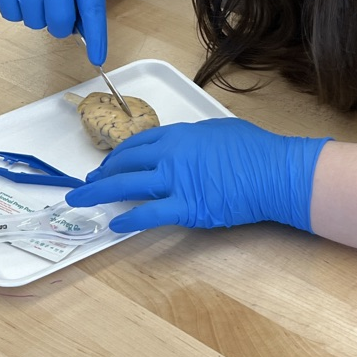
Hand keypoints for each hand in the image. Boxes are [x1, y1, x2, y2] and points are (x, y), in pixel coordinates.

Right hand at [0, 0, 106, 64]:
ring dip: (37, 19)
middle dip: (59, 27)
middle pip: (58, 17)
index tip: (97, 59)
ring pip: (33, 19)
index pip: (92, 8)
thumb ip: (87, 15)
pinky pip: (10, 14)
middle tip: (56, 16)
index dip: (95, 37)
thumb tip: (92, 50)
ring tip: (39, 1)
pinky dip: (16, 13)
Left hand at [65, 118, 331, 232]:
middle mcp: (170, 155)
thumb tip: (182, 148)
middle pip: (125, 163)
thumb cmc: (256, 150)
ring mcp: (176, 182)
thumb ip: (193, 139)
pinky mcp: (186, 208)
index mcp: (179, 134)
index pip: (137, 144)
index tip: (108, 164)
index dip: (118, 155)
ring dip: (99, 193)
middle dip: (101, 174)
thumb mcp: (218, 131)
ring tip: (81, 200)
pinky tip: (114, 225)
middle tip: (86, 182)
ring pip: (126, 186)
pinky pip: (148, 214)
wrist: (275, 172)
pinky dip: (128, 220)